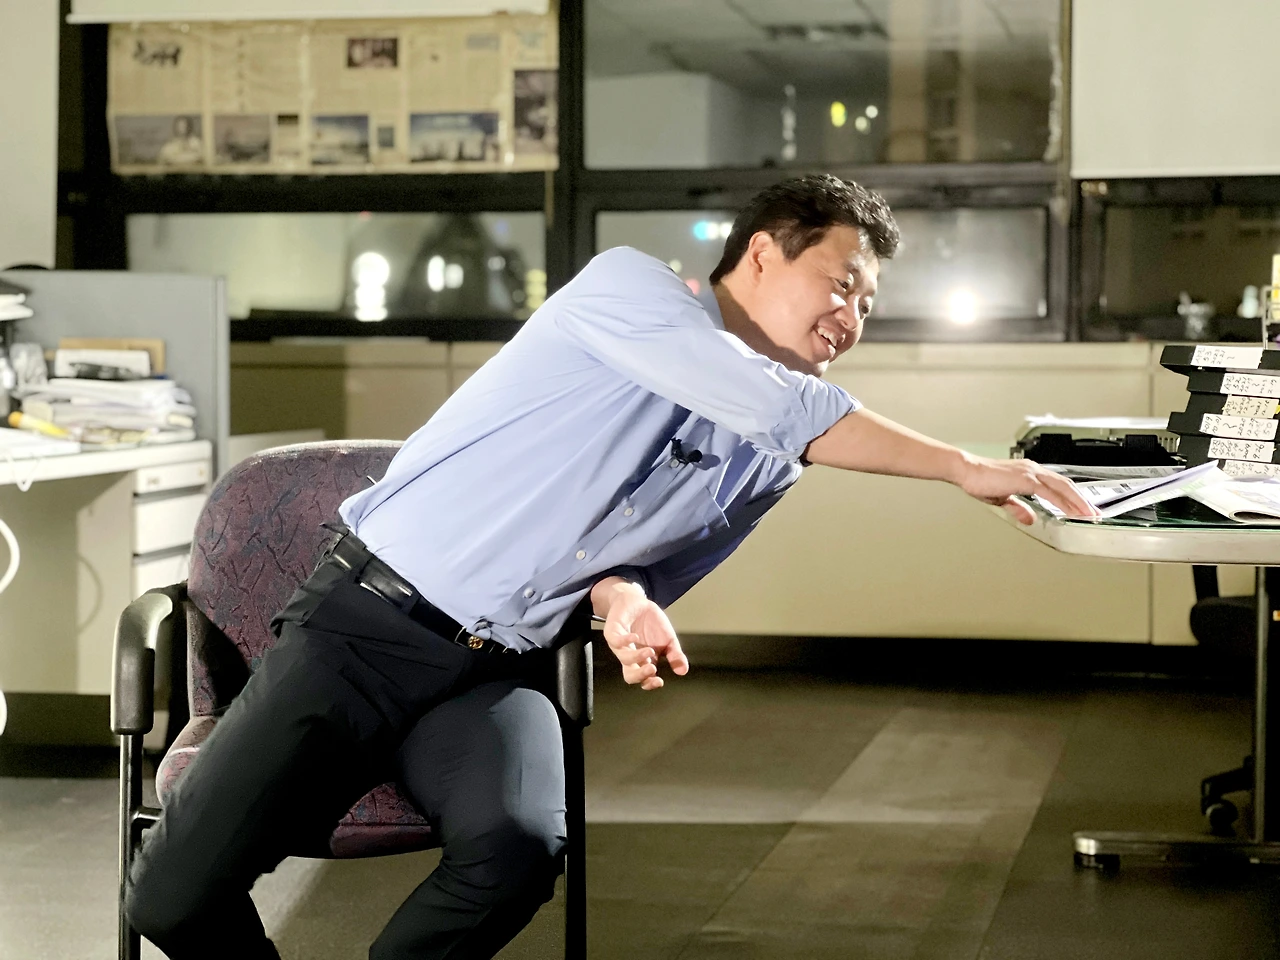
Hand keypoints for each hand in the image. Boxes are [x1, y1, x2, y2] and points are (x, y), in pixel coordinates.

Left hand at [600, 585, 688, 690]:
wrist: (638, 602)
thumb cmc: (652, 623)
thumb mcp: (669, 640)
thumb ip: (676, 656)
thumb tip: (683, 671)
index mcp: (643, 661)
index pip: (643, 679)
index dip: (649, 683)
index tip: (660, 681)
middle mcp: (630, 655)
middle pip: (629, 675)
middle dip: (641, 675)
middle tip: (652, 669)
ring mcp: (620, 645)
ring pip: (624, 658)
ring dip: (637, 657)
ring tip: (650, 650)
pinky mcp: (613, 631)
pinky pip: (615, 640)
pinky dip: (624, 640)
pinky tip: (635, 636)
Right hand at [956, 454, 1098, 524]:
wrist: (967, 470)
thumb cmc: (979, 480)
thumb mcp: (1002, 498)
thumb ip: (1018, 508)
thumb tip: (1030, 518)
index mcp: (1029, 472)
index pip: (1058, 485)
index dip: (1072, 497)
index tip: (1082, 509)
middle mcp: (1033, 470)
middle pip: (1066, 485)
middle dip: (1082, 500)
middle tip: (1094, 513)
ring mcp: (1031, 473)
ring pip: (1063, 488)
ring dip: (1078, 502)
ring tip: (1089, 514)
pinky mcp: (1026, 479)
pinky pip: (1051, 493)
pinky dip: (1064, 503)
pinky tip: (1072, 511)